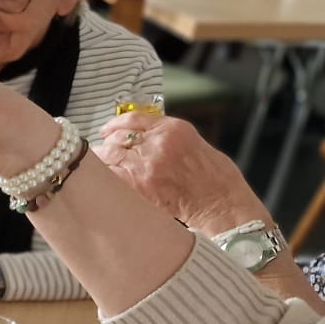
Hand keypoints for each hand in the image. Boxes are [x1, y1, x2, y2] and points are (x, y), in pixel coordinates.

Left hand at [93, 113, 262, 230]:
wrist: (221, 204)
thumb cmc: (215, 178)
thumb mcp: (195, 143)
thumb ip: (167, 137)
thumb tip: (143, 137)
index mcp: (173, 129)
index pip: (133, 118)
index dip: (115, 124)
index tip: (107, 129)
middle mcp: (157, 143)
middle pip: (118, 137)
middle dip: (109, 144)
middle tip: (105, 151)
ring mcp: (146, 164)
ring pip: (110, 155)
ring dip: (103, 159)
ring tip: (103, 165)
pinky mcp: (139, 186)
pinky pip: (111, 176)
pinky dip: (105, 176)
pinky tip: (105, 179)